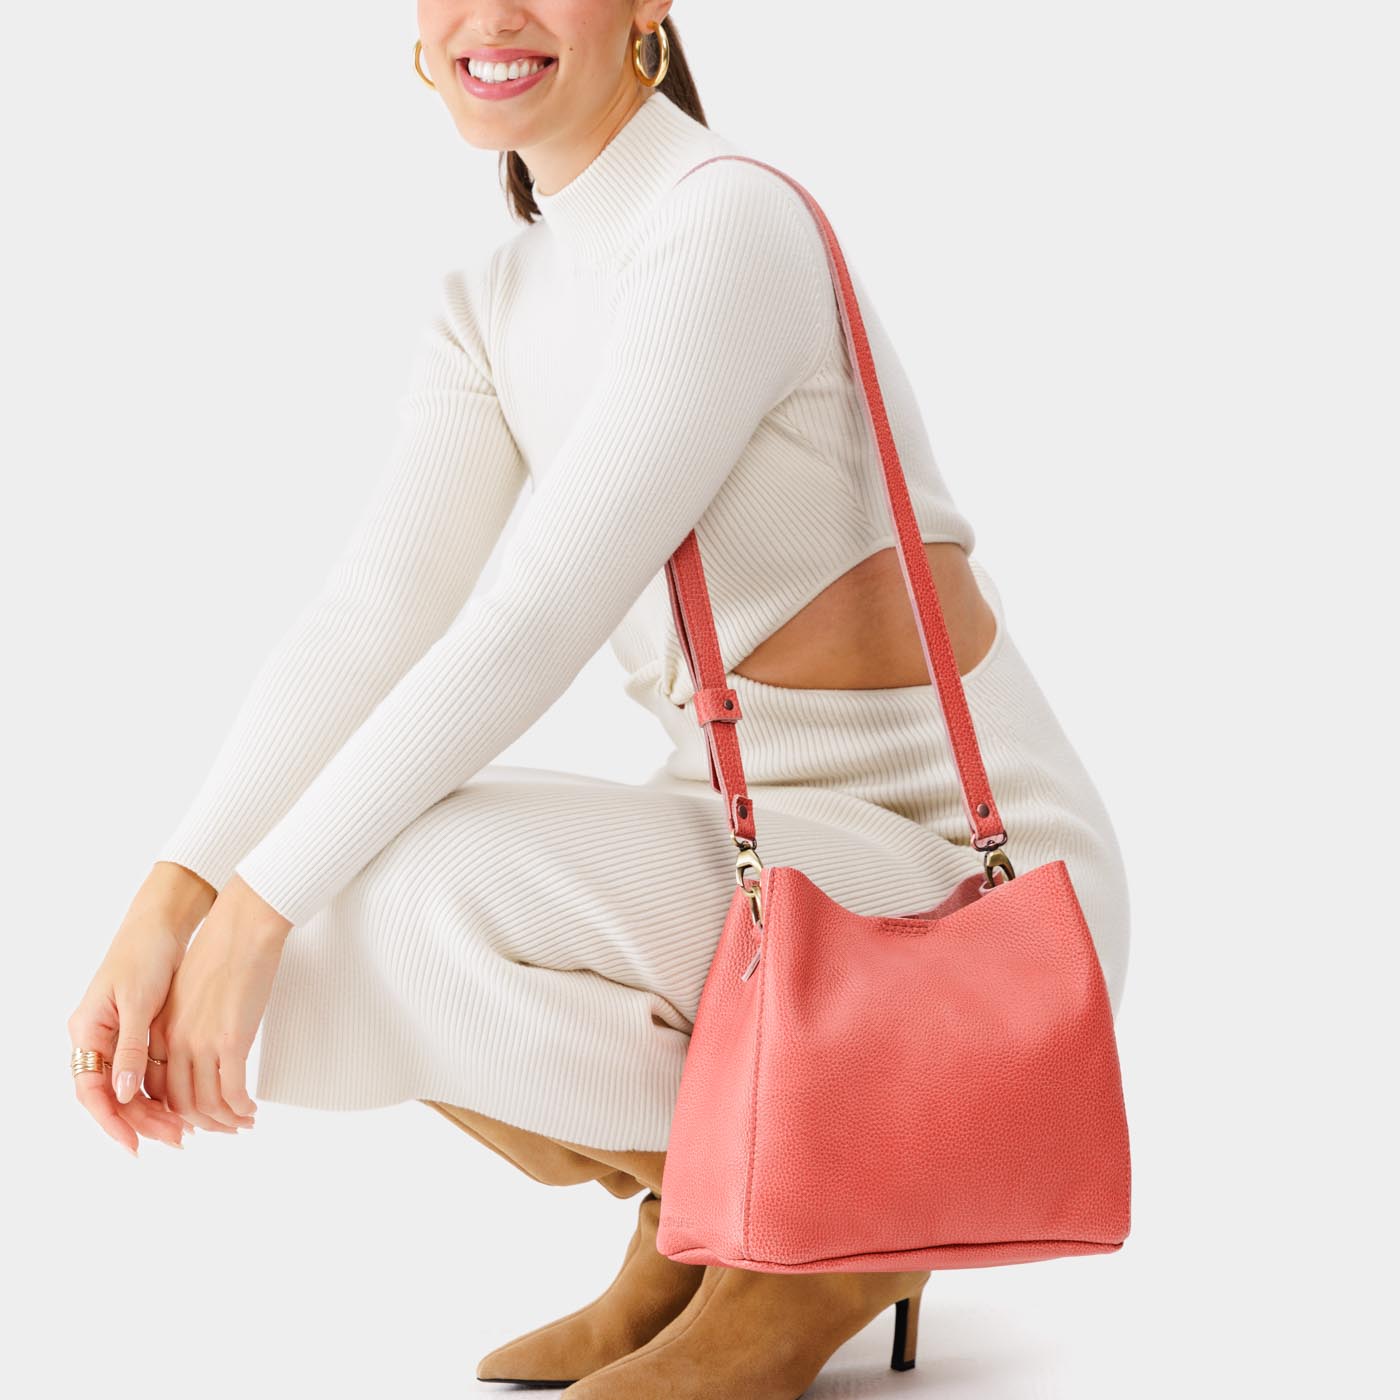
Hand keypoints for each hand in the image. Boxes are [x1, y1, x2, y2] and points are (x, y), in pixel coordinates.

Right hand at [68, 885, 199, 1156]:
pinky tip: (185, 1104)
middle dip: (142, 1121)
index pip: (92, 1091)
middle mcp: (99, 1039)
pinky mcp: (141, 1032)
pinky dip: (163, 1089)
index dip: (112, 1121)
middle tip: (176, 1139)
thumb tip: (126, 1093)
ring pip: (132, 1088)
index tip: (133, 1144)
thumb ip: (131, 1048)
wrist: (160, 924)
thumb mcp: (136, 1002)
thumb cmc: (143, 954)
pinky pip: (147, 1071)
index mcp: (87, 1032)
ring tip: (185, 1129)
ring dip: (155, 1110)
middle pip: (114, 1095)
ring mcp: (119, 1037)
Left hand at [152, 874, 292, 1131]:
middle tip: (225, 1129)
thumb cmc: (221, 953)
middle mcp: (173, 1042)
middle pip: (180, 1103)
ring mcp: (200, 1043)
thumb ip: (184, 1025)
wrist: (242, 928)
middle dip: (202, 1124)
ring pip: (206, 1103)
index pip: (157, 1088)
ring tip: (243, 1122)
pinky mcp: (230, 1040)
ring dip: (225, 1121)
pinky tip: (251, 1109)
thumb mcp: (188, 994)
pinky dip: (241, 1108)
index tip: (197, 1118)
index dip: (176, 1111)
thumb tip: (195, 1048)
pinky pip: (231, 1091)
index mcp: (159, 1031)